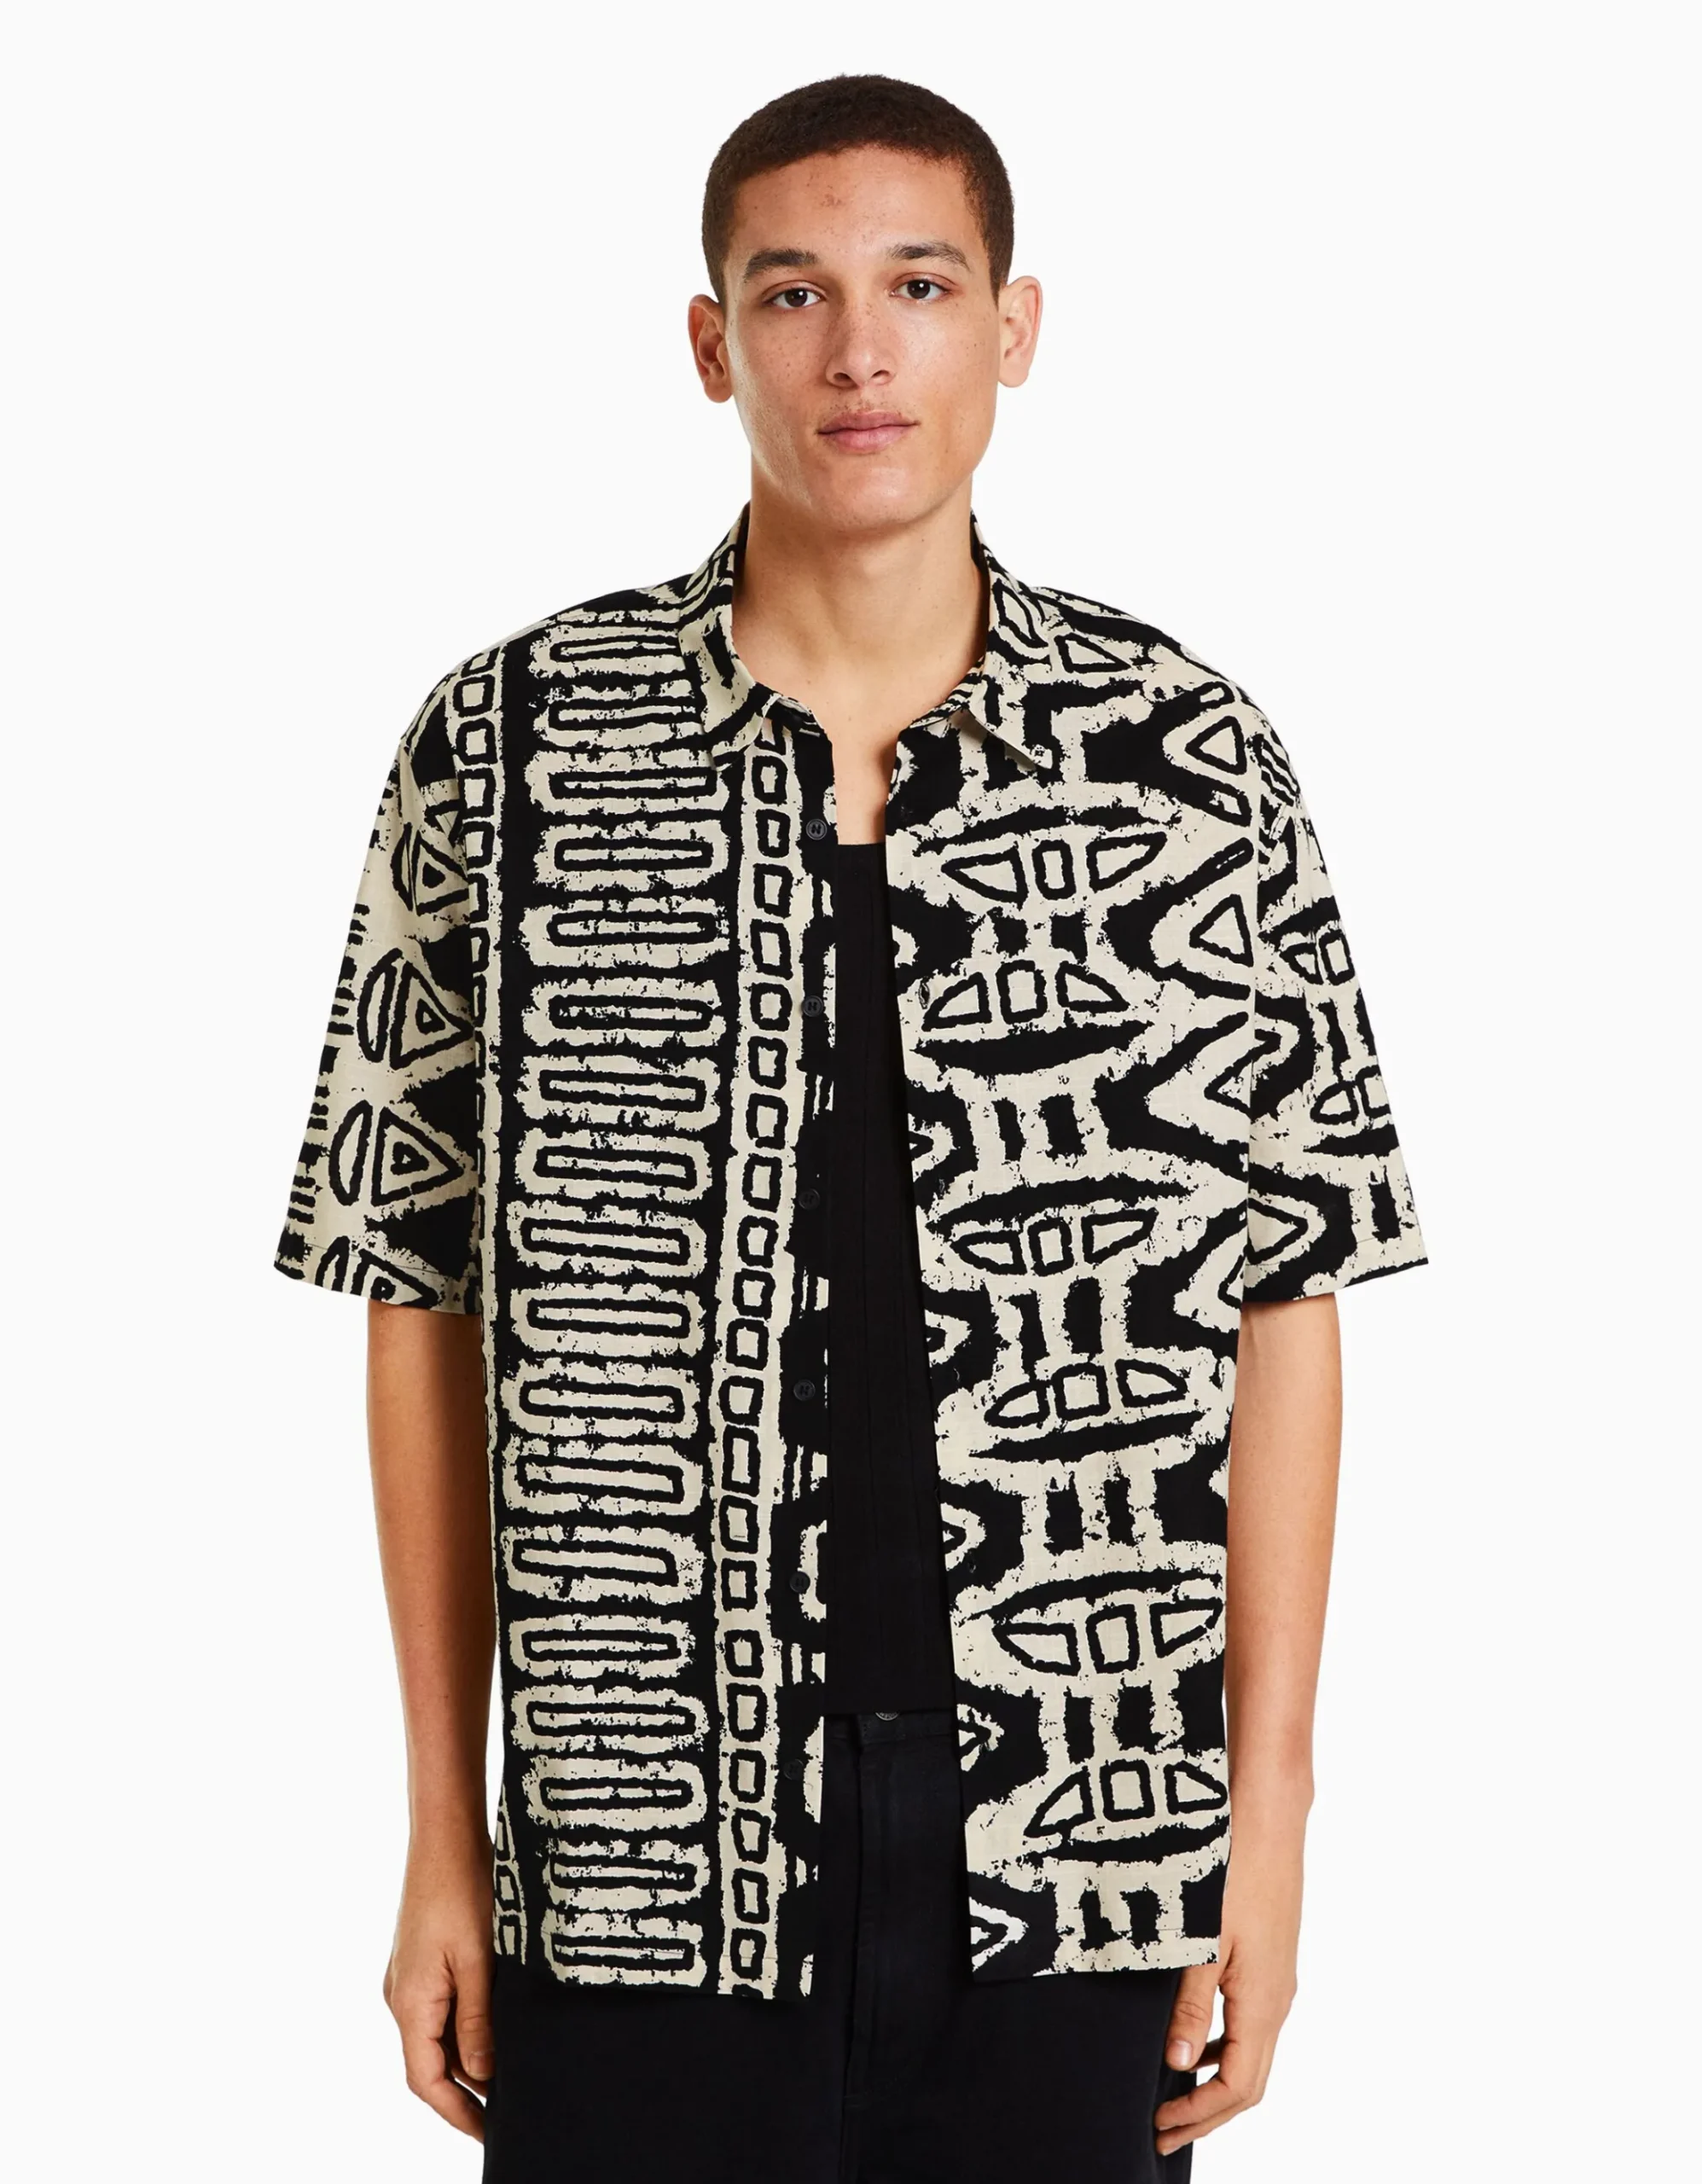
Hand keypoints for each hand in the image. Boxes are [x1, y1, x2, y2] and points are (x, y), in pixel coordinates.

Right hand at [383, 1834, 495, 2139]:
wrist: (445, 1834)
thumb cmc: (461, 1889)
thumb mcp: (478, 1961)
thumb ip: (478, 2022)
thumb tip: (482, 2075)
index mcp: (410, 2004)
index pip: (426, 2081)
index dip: (457, 2113)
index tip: (489, 2134)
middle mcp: (401, 1997)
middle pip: (428, 2064)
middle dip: (464, 2094)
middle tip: (504, 2114)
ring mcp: (408, 1979)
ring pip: (434, 2038)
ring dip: (464, 2062)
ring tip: (504, 2080)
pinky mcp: (420, 1961)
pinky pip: (437, 2011)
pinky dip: (460, 2031)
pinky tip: (490, 2031)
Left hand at [1152, 1830, 1302, 2155]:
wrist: (1268, 1821)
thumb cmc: (1234, 1874)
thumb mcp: (1202, 1942)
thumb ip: (1189, 2006)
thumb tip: (1178, 2064)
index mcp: (1262, 2005)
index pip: (1237, 2088)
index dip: (1199, 2114)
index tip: (1161, 2127)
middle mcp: (1277, 2001)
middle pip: (1250, 2083)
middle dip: (1208, 2113)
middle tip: (1165, 2133)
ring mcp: (1277, 1981)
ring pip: (1253, 2055)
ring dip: (1217, 2083)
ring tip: (1177, 2096)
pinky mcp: (1270, 1961)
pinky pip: (1252, 2024)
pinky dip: (1225, 2047)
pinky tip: (1196, 2039)